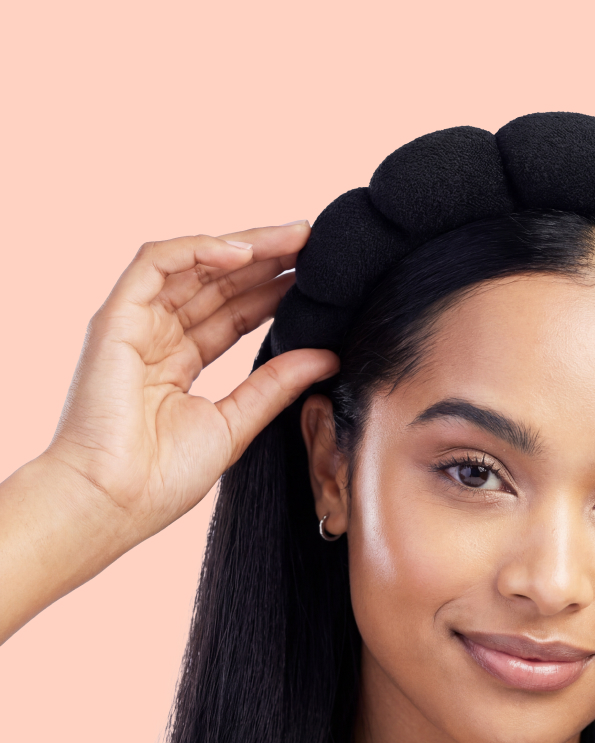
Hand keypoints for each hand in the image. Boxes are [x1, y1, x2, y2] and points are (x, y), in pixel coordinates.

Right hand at [0, 224, 336, 642]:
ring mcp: (136, 325)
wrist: (115, 502)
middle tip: (316, 244)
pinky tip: (243, 251)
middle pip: (219, 284)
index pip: (234, 314)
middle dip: (268, 261)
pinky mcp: (116, 318)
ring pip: (194, 266)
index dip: (275, 292)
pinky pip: (155, 265)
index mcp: (180, 364)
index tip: (319, 279)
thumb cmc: (163, 478)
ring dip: (245, 247)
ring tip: (295, 238)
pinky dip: (197, 250)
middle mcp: (157, 338)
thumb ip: (277, 384)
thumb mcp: (236, 423)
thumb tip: (329, 355)